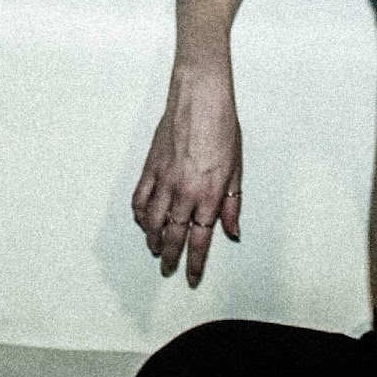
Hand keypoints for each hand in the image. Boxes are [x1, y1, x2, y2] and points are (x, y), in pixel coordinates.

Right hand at [131, 61, 242, 286]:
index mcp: (209, 194)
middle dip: (172, 257)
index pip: (200, 239)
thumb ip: (232, 203)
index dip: (194, 262)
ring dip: (153, 240)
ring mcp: (164, 181)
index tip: (191, 276)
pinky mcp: (149, 168)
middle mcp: (184, 192)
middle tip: (169, 270)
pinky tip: (144, 222)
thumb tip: (232, 232)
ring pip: (153, 222)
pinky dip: (140, 216)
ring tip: (156, 249)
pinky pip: (140, 200)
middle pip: (174, 236)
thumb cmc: (223, 129)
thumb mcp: (237, 168)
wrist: (199, 99)